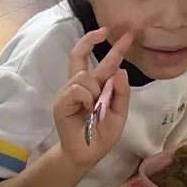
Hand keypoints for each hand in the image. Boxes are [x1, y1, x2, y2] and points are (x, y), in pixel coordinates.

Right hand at [52, 29, 130, 168]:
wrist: (87, 154)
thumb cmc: (101, 135)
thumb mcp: (119, 114)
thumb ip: (121, 94)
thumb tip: (121, 71)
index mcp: (94, 87)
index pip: (102, 63)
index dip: (113, 49)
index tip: (126, 35)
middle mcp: (79, 86)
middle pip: (79, 54)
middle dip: (91, 39)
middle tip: (105, 31)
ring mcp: (68, 93)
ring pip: (83, 75)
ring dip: (95, 89)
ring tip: (95, 108)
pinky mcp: (61, 102)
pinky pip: (76, 89)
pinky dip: (86, 98)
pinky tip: (87, 109)